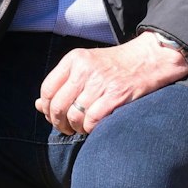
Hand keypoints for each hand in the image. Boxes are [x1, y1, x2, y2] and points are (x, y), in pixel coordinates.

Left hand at [34, 32, 187, 133]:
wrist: (148, 58)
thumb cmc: (114, 66)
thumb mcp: (85, 66)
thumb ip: (62, 84)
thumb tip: (38, 106)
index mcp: (74, 59)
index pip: (47, 89)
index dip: (47, 108)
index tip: (52, 116)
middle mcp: (84, 69)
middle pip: (58, 106)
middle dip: (59, 123)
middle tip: (66, 128)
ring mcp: (100, 82)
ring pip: (74, 116)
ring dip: (75, 128)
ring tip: (81, 128)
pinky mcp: (115, 95)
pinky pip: (92, 120)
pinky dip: (90, 129)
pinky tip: (94, 127)